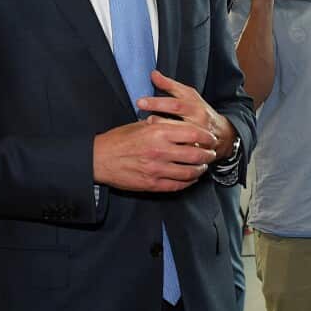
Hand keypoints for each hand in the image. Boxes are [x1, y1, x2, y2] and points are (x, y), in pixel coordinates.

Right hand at [93, 117, 217, 192]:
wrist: (99, 159)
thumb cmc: (119, 139)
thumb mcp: (141, 125)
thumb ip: (163, 125)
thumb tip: (183, 126)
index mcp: (158, 132)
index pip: (193, 134)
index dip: (206, 137)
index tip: (210, 138)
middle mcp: (160, 151)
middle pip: (196, 154)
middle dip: (208, 154)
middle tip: (211, 153)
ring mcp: (157, 170)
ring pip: (190, 172)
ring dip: (200, 169)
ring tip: (202, 166)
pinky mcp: (152, 184)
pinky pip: (178, 185)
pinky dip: (188, 182)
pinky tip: (190, 178)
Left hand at [137, 71, 233, 158]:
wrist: (222, 134)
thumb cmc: (200, 111)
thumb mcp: (188, 95)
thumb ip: (170, 85)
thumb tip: (153, 74)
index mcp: (195, 108)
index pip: (175, 104)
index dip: (157, 102)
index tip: (140, 102)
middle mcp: (197, 124)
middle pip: (176, 123)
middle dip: (157, 121)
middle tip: (142, 119)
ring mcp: (198, 140)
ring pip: (179, 140)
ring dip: (162, 137)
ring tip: (147, 133)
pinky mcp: (196, 154)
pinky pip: (181, 153)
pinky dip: (168, 150)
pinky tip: (156, 146)